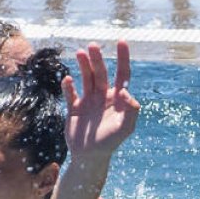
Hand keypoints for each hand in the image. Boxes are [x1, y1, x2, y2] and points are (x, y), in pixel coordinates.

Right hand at [62, 41, 139, 161]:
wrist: (90, 157)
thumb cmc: (111, 142)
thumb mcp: (126, 127)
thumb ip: (131, 110)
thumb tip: (126, 92)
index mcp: (118, 99)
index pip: (122, 74)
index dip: (123, 58)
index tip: (122, 41)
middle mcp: (104, 96)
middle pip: (102, 73)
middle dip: (98, 59)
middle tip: (93, 46)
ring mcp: (88, 101)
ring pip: (86, 78)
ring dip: (84, 66)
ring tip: (80, 53)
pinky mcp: (74, 108)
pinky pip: (70, 93)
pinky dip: (68, 86)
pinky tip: (68, 79)